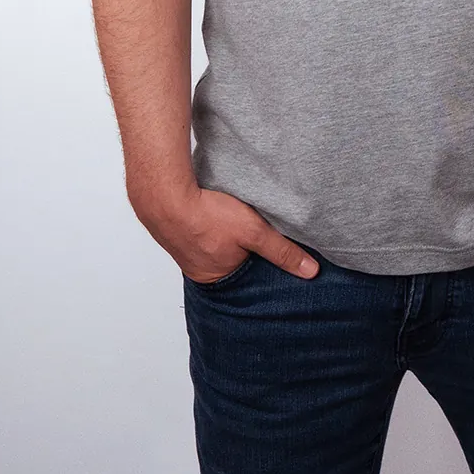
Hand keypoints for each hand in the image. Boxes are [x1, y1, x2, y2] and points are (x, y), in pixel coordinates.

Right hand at [131, 183, 319, 281]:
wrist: (163, 195)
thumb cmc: (206, 217)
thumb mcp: (253, 232)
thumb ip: (281, 251)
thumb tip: (310, 272)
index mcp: (216, 278)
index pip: (249, 278)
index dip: (262, 265)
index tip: (274, 251)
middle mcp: (198, 270)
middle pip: (232, 262)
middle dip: (244, 250)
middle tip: (254, 232)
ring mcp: (185, 249)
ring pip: (216, 245)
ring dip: (226, 234)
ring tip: (234, 219)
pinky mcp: (179, 229)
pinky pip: (200, 230)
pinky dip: (210, 222)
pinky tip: (215, 209)